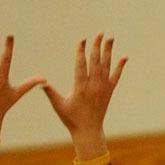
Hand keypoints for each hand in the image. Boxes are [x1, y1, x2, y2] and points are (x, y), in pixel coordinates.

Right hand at [43, 34, 126, 160]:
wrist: (88, 131)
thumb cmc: (72, 120)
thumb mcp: (59, 106)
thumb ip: (51, 93)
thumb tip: (40, 83)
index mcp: (80, 88)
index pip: (81, 65)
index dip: (81, 51)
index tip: (82, 40)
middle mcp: (93, 86)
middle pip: (96, 61)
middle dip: (97, 46)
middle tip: (100, 33)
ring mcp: (103, 88)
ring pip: (106, 66)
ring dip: (109, 51)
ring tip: (110, 38)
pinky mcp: (109, 91)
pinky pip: (116, 76)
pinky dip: (120, 66)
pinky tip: (124, 57)